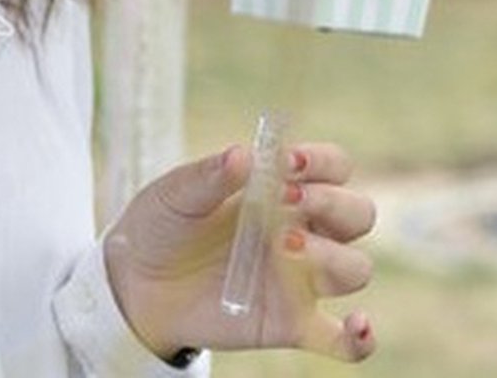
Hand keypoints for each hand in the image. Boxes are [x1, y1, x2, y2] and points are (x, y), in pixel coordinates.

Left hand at [104, 142, 376, 362]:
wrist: (137, 281)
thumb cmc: (163, 224)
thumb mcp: (176, 193)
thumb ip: (210, 175)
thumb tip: (243, 154)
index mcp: (281, 188)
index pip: (333, 166)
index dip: (322, 161)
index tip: (288, 162)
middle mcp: (302, 228)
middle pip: (358, 213)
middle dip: (335, 203)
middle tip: (286, 201)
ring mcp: (300, 277)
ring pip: (354, 268)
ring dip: (333, 256)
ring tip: (285, 246)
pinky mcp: (292, 324)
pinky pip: (344, 342)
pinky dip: (360, 339)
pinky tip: (357, 327)